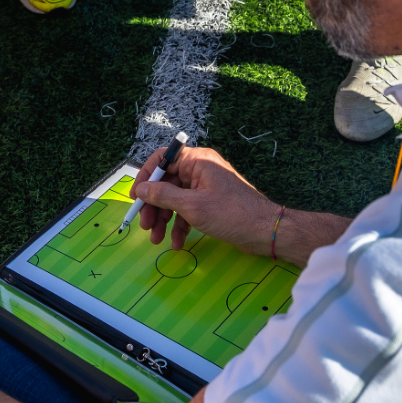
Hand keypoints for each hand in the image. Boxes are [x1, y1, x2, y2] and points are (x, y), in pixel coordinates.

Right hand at [130, 144, 277, 252]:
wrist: (265, 231)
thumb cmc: (230, 213)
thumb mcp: (192, 206)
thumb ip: (163, 196)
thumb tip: (142, 189)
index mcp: (197, 161)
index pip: (162, 159)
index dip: (146, 176)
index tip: (136, 197)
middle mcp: (200, 170)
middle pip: (166, 183)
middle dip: (154, 206)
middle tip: (145, 226)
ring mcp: (206, 187)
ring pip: (175, 199)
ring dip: (164, 220)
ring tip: (156, 240)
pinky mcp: (211, 204)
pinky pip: (188, 210)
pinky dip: (180, 226)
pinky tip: (177, 243)